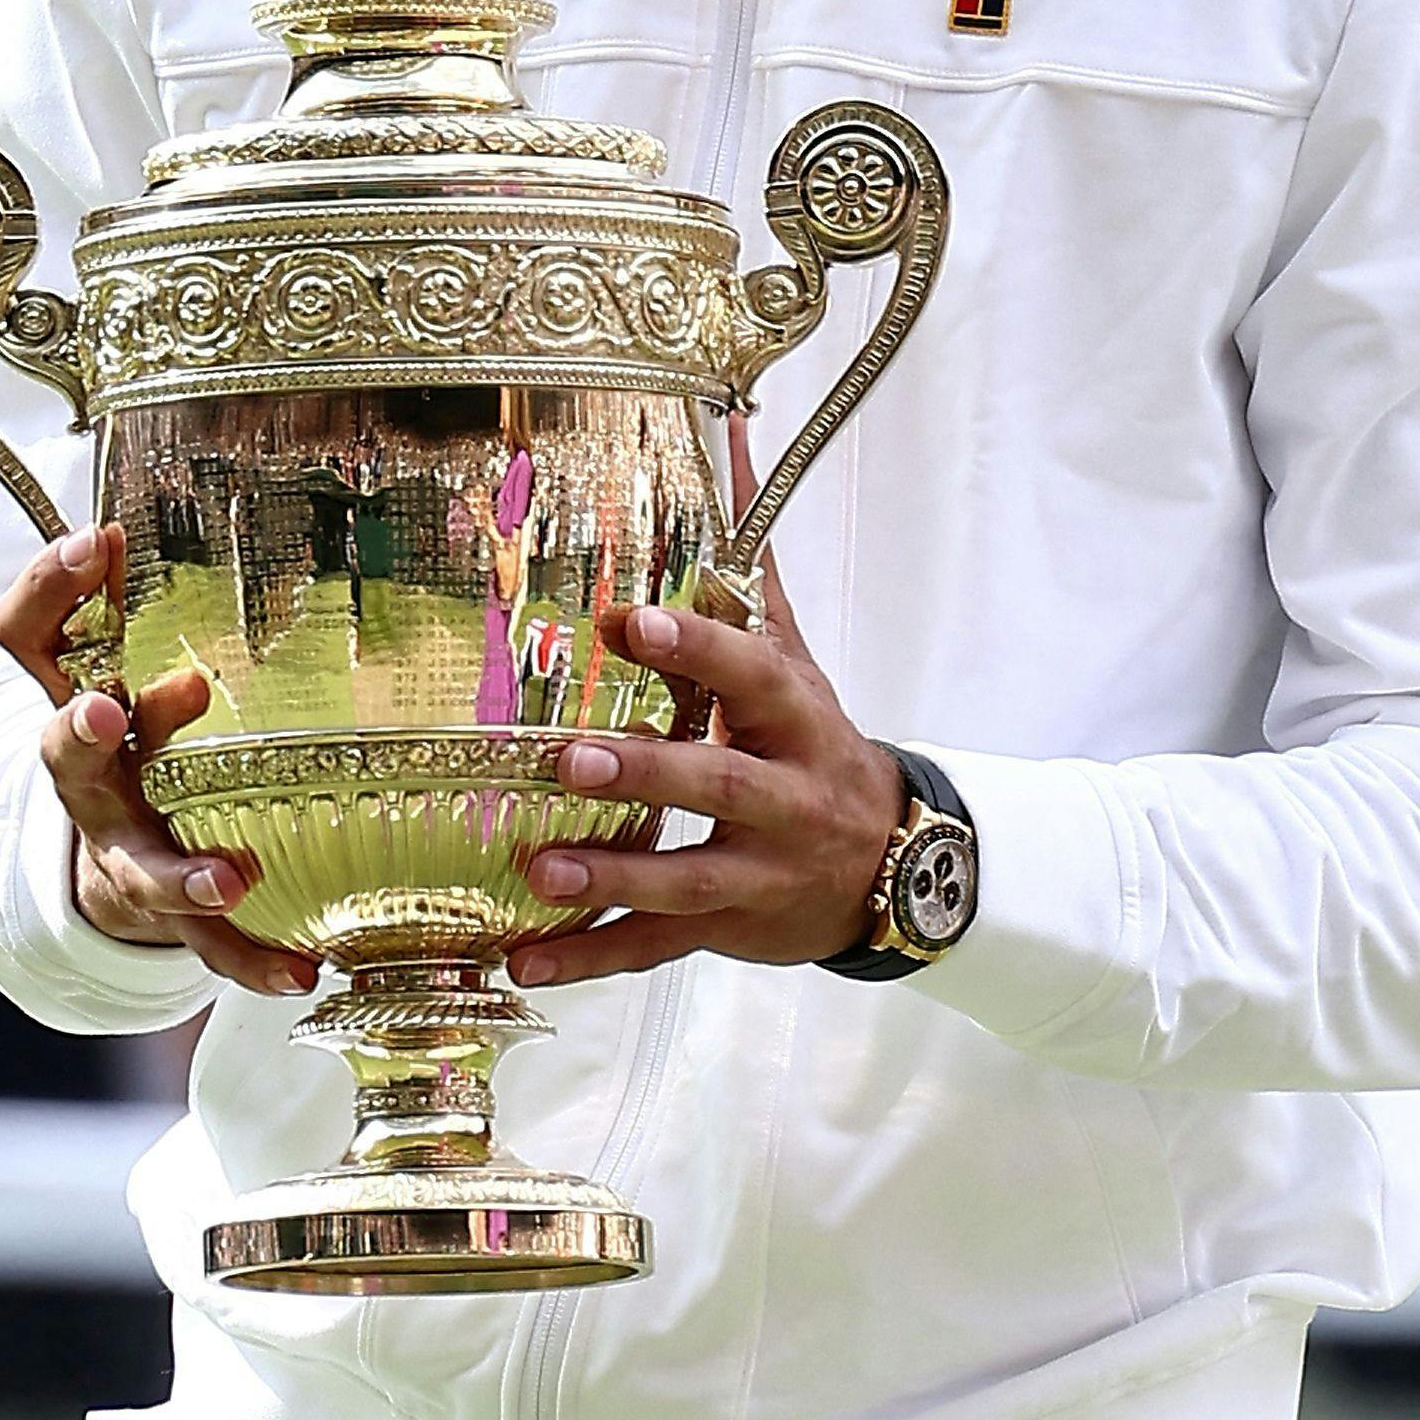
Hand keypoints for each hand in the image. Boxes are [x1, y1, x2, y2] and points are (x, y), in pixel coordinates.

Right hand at [0, 527, 313, 994]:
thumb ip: (145, 604)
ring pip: (135, 864)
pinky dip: (249, 959)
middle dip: (81, 733)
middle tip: (105, 712)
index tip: (95, 540)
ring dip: (176, 871)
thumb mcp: (127, 663)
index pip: (29, 636)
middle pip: (66, 756)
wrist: (103, 859)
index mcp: (75, 703)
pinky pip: (205, 943)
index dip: (51, 587)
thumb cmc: (134, 736)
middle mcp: (88, 780)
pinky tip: (297, 974)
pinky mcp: (164, 910)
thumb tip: (153, 517)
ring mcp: (121, 849)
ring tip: (222, 880)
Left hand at [505, 593, 904, 984]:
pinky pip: (659, 946)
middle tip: (574, 757)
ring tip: (542, 869)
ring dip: (616, 876)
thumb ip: (755, 583)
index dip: (702, 651)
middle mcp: (788, 799)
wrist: (892, 866)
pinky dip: (593, 955)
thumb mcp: (798, 672)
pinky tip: (528, 959)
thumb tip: (738, 459)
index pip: (755, 678)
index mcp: (799, 723)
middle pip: (723, 784)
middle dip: (651, 773)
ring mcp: (762, 871)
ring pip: (691, 879)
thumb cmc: (820, 754)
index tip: (632, 623)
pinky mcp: (730, 928)